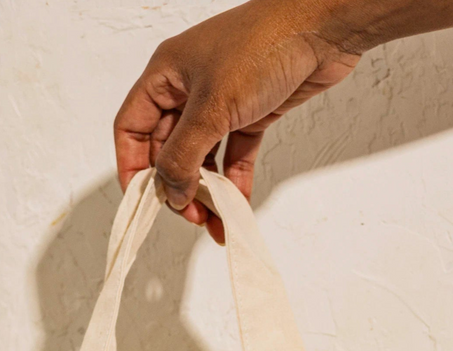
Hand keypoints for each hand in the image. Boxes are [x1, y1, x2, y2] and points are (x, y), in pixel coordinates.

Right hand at [114, 0, 361, 243]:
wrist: (320, 29)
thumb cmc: (262, 46)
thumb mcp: (212, 107)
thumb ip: (185, 155)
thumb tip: (170, 191)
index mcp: (166, 75)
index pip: (132, 127)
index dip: (132, 166)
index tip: (143, 201)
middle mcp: (189, 88)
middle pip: (167, 147)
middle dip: (175, 184)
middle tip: (190, 214)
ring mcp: (220, 102)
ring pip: (202, 156)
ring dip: (205, 189)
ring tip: (212, 218)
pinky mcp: (251, 113)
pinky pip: (234, 154)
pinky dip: (234, 180)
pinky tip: (237, 204)